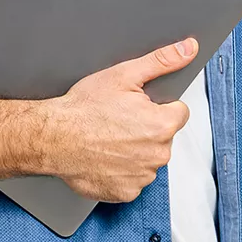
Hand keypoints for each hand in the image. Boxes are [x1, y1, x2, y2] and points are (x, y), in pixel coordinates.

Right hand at [50, 38, 197, 202]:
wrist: (54, 136)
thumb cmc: (85, 107)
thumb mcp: (124, 73)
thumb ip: (162, 61)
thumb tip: (187, 49)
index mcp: (161, 124)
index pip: (178, 112)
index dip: (158, 105)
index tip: (139, 105)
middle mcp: (157, 154)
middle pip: (163, 136)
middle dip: (147, 127)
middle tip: (119, 119)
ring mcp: (141, 176)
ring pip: (148, 158)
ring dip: (135, 149)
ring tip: (109, 137)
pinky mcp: (126, 193)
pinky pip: (133, 178)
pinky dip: (122, 169)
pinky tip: (105, 155)